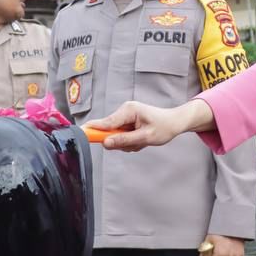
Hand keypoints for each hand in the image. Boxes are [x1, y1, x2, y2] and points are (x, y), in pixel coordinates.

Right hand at [89, 99, 214, 151]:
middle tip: (136, 144)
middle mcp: (124, 111)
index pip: (106, 122)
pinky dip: (129, 142)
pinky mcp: (126, 122)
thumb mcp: (145, 137)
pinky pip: (120, 136)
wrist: (175, 122)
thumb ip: (124, 140)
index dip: (93, 129)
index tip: (79, 133)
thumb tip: (106, 143)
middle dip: (120, 141)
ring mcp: (124, 116)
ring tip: (142, 141)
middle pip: (108, 131)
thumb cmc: (164, 127)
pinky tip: (140, 140)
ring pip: (115, 136)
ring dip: (126, 143)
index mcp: (128, 110)